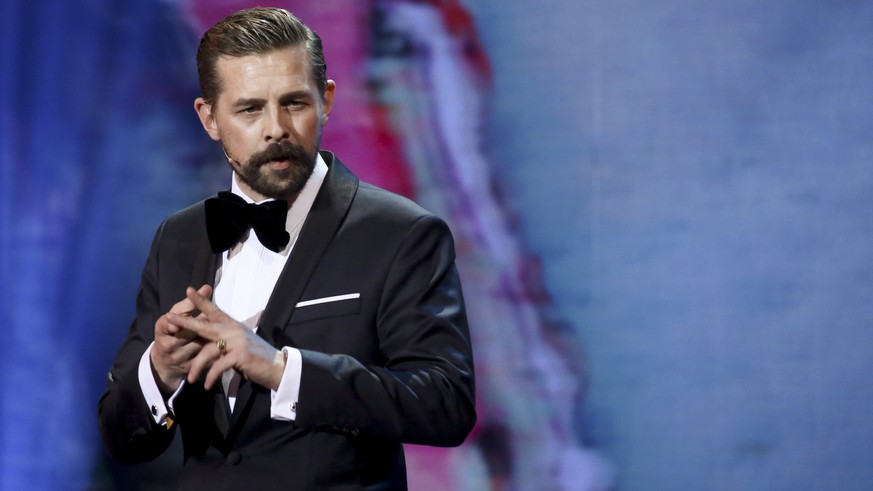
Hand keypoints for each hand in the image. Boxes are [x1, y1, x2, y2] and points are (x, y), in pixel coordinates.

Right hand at [150, 284, 212, 395]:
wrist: (165, 361)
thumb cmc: (174, 332)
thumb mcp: (177, 317)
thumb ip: (191, 303)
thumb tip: (208, 287)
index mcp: (161, 328)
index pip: (170, 321)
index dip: (181, 316)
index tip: (191, 310)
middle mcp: (167, 344)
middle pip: (187, 334)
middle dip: (201, 325)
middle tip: (213, 318)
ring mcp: (177, 358)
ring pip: (197, 346)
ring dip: (210, 338)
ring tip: (223, 330)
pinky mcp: (187, 368)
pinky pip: (203, 358)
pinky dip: (214, 351)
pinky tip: (224, 346)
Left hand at [167, 287, 286, 390]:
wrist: (277, 368)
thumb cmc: (258, 358)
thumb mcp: (241, 345)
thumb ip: (226, 341)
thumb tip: (209, 343)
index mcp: (234, 325)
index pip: (215, 310)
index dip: (201, 300)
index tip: (188, 290)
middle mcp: (235, 330)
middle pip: (205, 325)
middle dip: (185, 322)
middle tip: (168, 318)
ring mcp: (238, 341)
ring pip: (208, 351)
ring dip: (197, 367)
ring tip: (190, 379)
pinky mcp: (240, 355)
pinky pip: (218, 366)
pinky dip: (210, 376)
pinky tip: (206, 385)